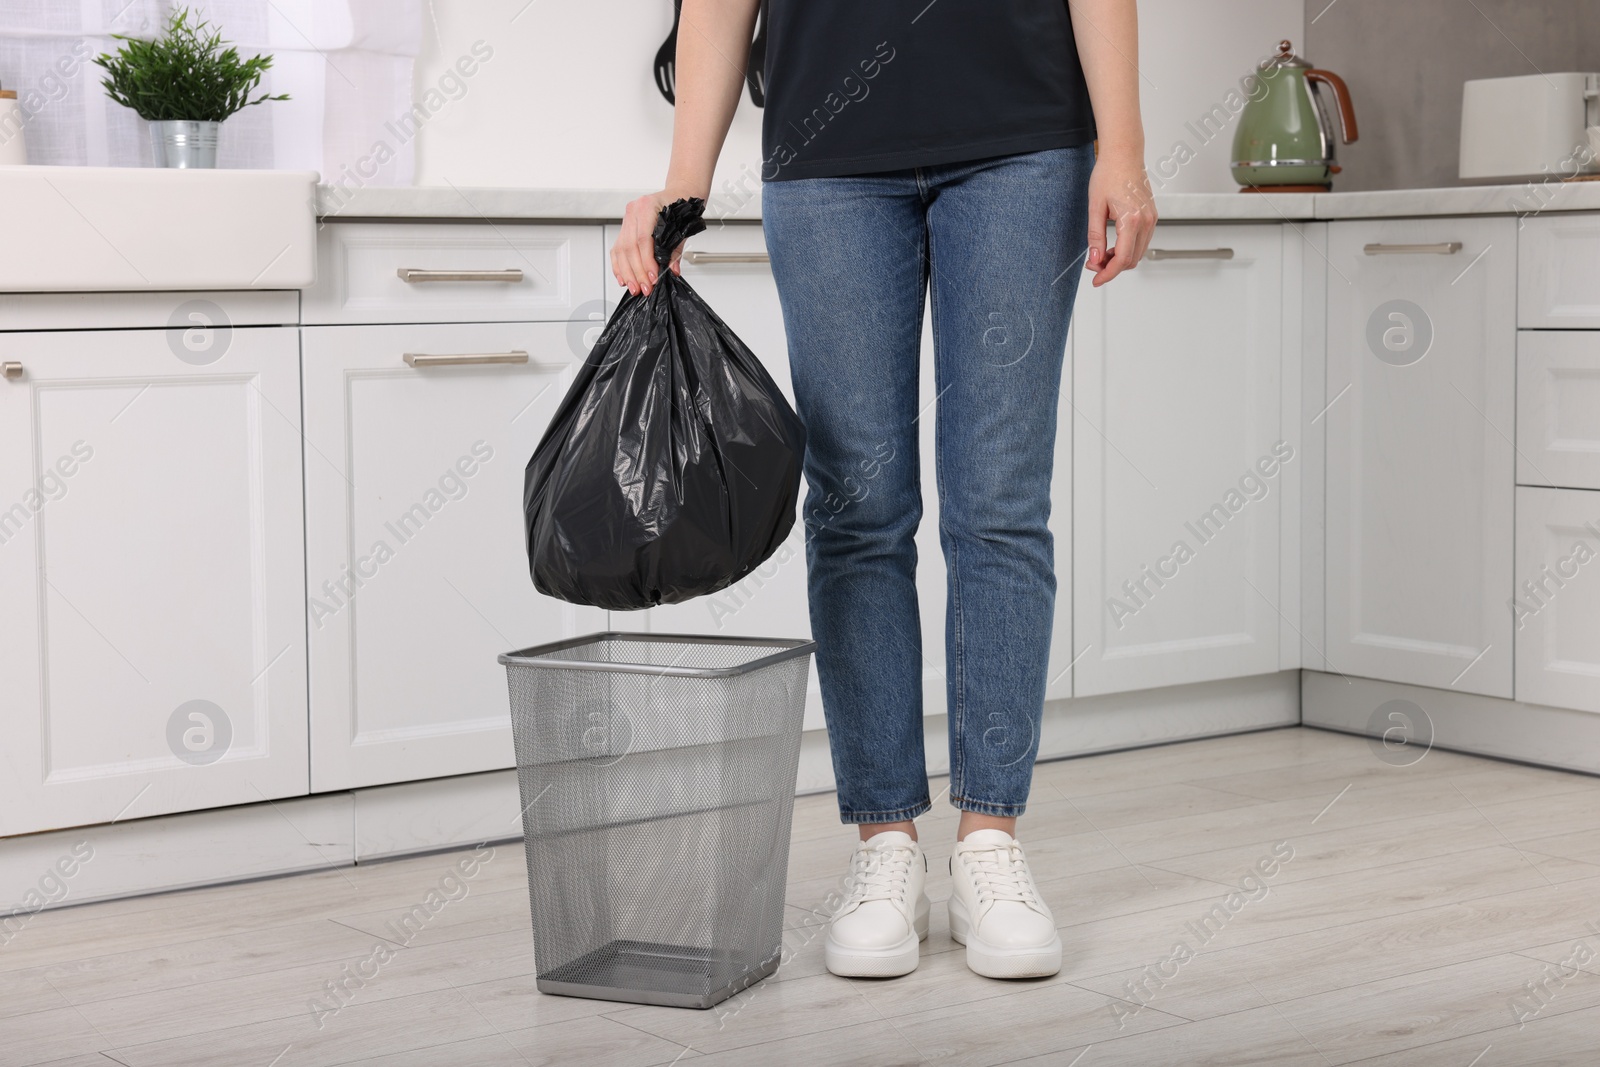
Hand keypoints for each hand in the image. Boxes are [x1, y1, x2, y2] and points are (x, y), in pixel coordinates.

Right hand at [612, 189, 698, 295]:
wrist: (680, 193)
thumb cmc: (682, 206)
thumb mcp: (682, 227)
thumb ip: (676, 250)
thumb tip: (672, 270)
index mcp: (647, 207)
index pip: (643, 239)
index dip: (646, 261)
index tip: (652, 277)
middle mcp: (633, 211)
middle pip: (629, 247)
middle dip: (636, 272)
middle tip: (644, 288)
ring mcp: (627, 219)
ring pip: (620, 250)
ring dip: (627, 273)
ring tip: (634, 288)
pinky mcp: (625, 227)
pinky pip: (618, 249)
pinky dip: (619, 266)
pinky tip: (623, 279)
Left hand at [1085, 151, 1155, 286]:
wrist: (1124, 154)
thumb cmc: (1109, 174)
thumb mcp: (1095, 207)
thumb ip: (1095, 237)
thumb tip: (1095, 260)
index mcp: (1132, 220)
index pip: (1122, 259)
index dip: (1107, 274)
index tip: (1095, 280)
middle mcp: (1146, 221)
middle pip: (1132, 260)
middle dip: (1112, 268)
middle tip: (1092, 264)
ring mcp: (1151, 219)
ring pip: (1138, 253)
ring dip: (1120, 259)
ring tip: (1101, 254)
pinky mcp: (1151, 216)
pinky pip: (1141, 242)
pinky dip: (1128, 249)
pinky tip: (1113, 245)